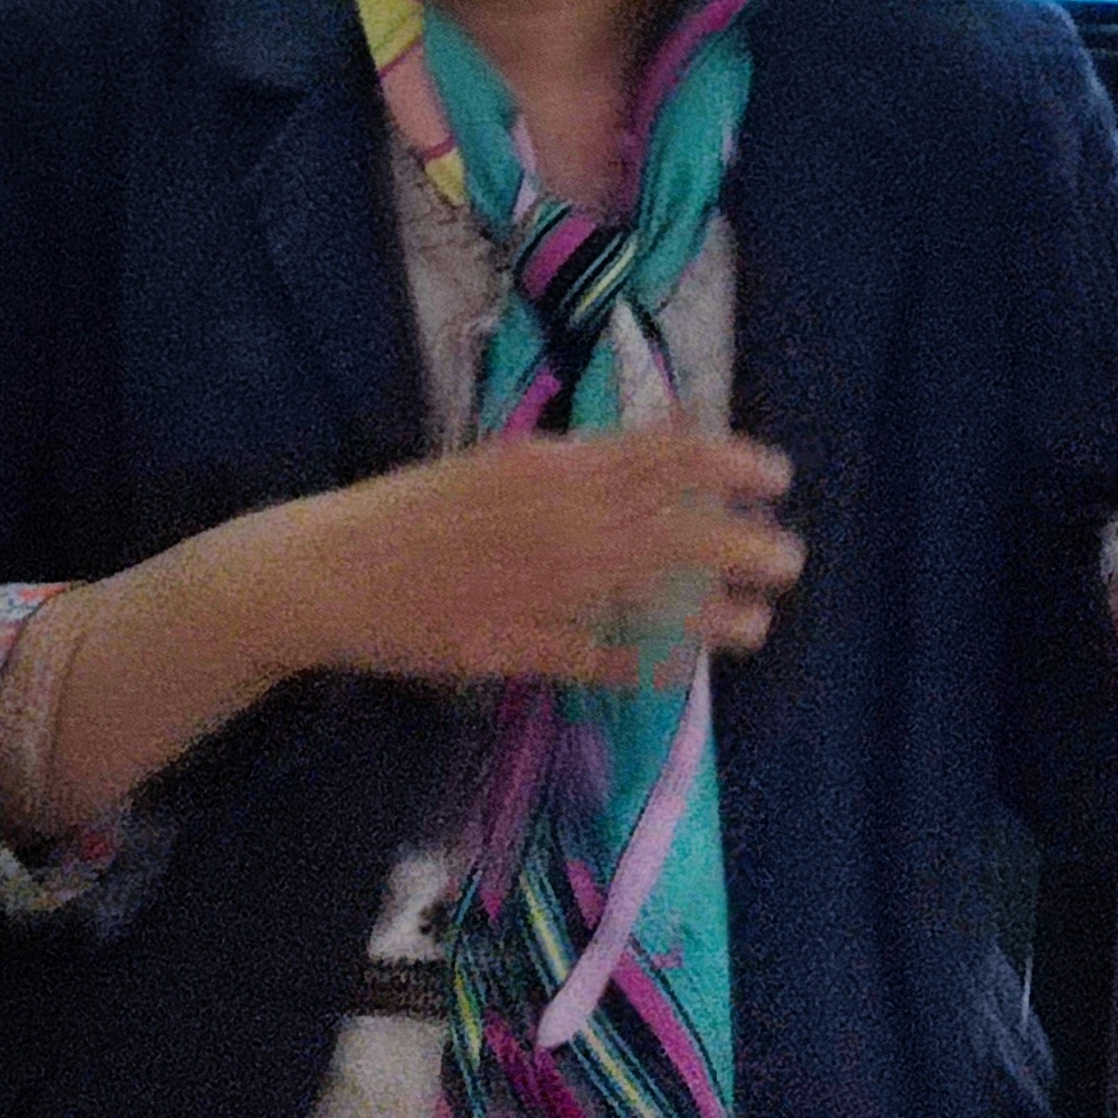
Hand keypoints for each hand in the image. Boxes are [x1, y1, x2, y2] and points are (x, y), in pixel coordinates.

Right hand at [289, 420, 804, 693]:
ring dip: (708, 610)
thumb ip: (573, 460)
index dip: (727, 462)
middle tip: (791, 558)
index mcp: (547, 462)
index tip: (778, 474)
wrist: (327, 568)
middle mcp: (550, 517)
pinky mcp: (506, 645)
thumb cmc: (414, 509)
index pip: (659, 452)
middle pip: (666, 526)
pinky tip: (679, 671)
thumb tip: (656, 446)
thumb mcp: (497, 462)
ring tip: (760, 622)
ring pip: (641, 595)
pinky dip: (638, 662)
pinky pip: (589, 656)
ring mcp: (531, 584)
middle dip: (739, 542)